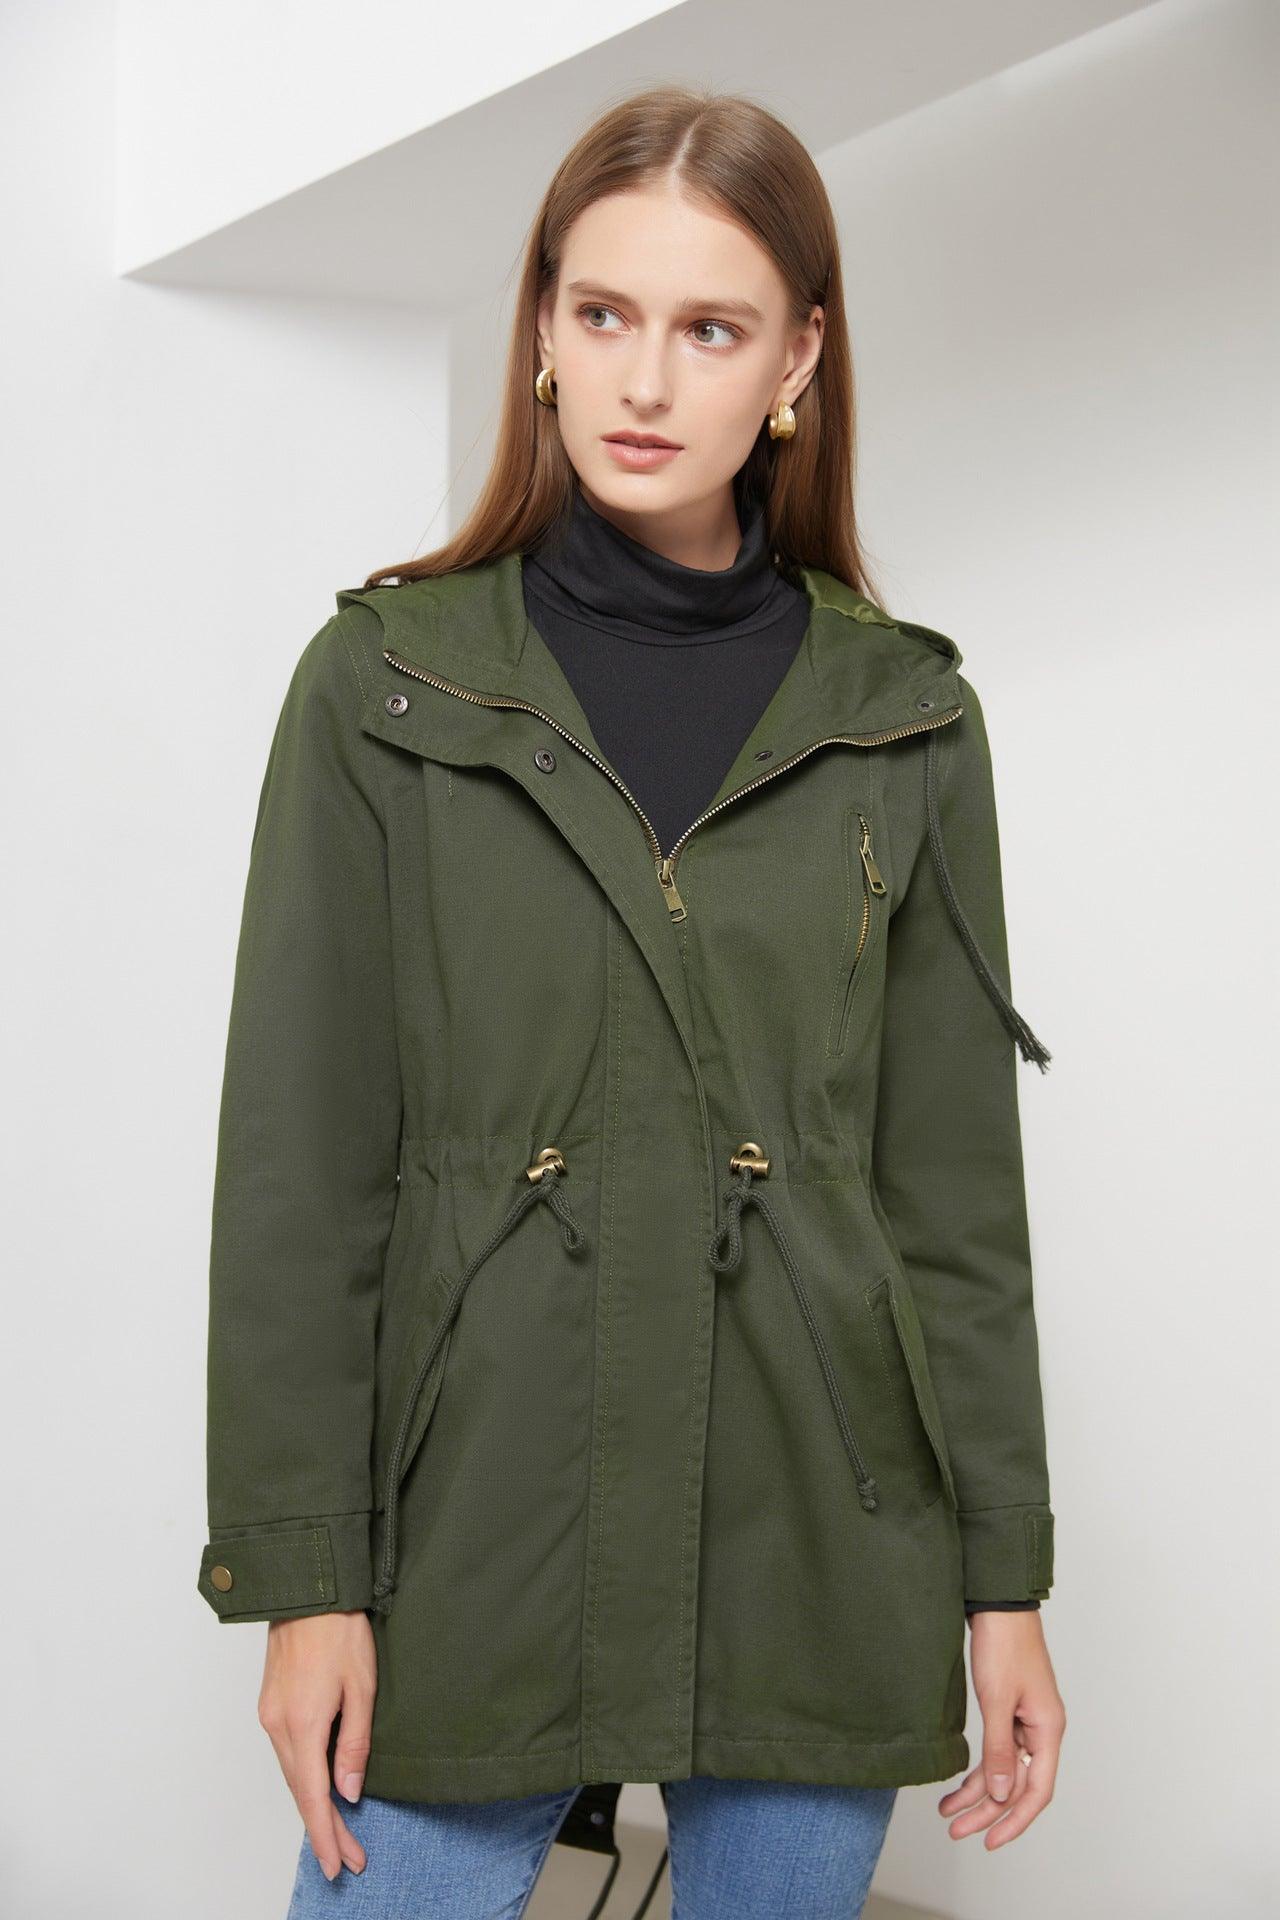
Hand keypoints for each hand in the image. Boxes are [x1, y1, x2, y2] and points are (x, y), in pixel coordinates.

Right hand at [258, 1610, 376, 1880]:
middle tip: (348, 1856)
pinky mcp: (269, 1703)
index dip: (325, 1834)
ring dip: (314, 1803)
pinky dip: (303, 1777)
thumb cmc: (340, 1629)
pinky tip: (321, 1787)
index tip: (336, 1865)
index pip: (312, 1797)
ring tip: (340, 1831)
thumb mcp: (362, 1687)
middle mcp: (277, 1725)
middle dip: (324, 1827)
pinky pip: (287, 1752)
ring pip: (292, 1773)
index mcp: (302, 1724)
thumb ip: (354, 1743)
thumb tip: (349, 1791)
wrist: (309, 1586)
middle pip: (300, 1791)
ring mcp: (269, 1714)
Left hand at [937, 1611, 1065, 1849]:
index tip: (990, 1841)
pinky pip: (997, 1750)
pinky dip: (978, 1768)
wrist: (998, 1604)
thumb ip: (999, 1750)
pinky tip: (957, 1784)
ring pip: (1004, 1770)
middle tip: (956, 1831)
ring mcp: (1026, 1721)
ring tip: (947, 1813)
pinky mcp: (1010, 1710)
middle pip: (1017, 1785)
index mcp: (1048, 1730)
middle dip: (987, 1812)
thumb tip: (999, 1794)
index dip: (1014, 1820)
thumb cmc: (1004, 1644)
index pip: (1036, 1791)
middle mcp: (1041, 1730)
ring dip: (978, 1793)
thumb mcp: (997, 1700)